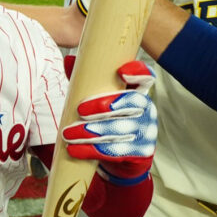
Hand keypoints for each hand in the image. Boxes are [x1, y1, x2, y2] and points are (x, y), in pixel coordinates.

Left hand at [62, 60, 156, 182]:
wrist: (119, 156)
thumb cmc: (106, 119)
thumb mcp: (97, 97)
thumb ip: (85, 79)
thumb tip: (69, 60)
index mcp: (138, 90)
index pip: (145, 76)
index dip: (138, 72)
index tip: (122, 71)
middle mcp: (147, 108)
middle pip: (131, 103)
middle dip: (103, 106)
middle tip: (80, 110)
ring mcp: (147, 131)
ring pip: (120, 130)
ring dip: (91, 133)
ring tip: (69, 134)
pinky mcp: (142, 152)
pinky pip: (117, 151)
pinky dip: (93, 151)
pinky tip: (75, 150)